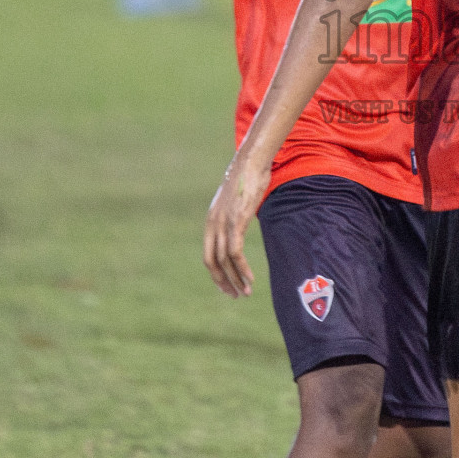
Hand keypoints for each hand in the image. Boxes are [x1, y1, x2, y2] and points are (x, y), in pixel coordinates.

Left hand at [204, 147, 270, 297]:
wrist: (250, 162)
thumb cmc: (246, 180)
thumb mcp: (235, 202)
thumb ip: (233, 215)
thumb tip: (239, 222)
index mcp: (211, 222)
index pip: (208, 256)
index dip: (217, 274)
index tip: (227, 286)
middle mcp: (213, 225)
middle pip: (213, 262)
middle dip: (224, 282)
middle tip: (234, 295)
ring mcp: (224, 223)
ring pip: (225, 261)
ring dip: (236, 279)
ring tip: (245, 293)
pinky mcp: (236, 222)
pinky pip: (235, 253)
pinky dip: (242, 269)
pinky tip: (250, 279)